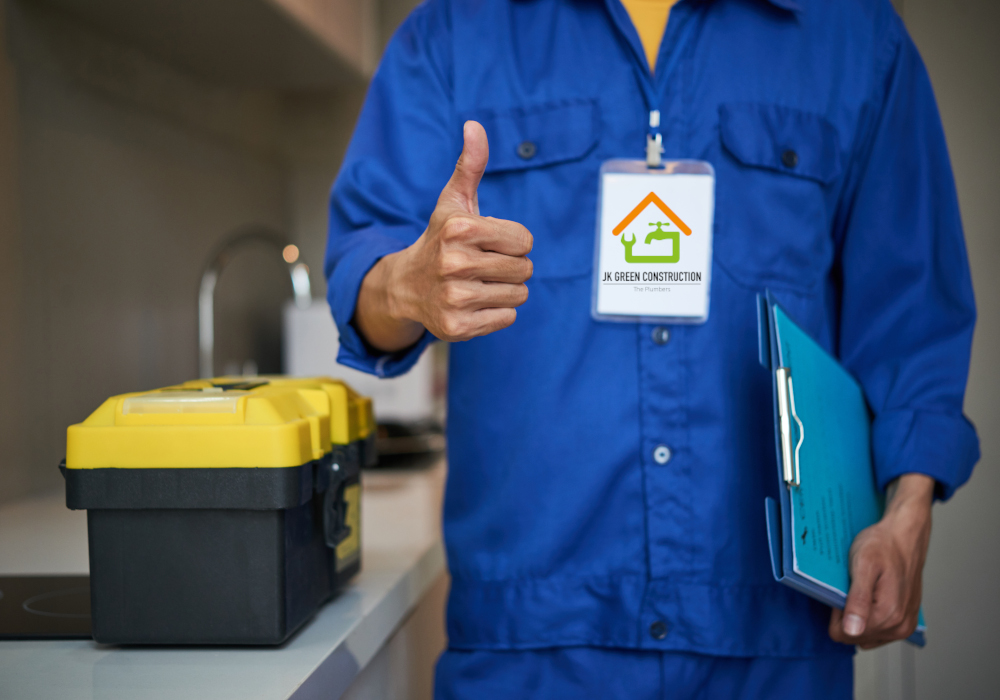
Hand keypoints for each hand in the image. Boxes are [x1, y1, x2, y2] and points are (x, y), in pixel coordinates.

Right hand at [354, 121, 532, 351]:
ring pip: (519, 295)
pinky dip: (496, 312)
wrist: (406, 286)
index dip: (513, 242)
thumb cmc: (441, 238)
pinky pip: (507, 318)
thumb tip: (474, 125)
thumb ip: (470, 165)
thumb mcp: (453, 201)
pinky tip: (473, 302)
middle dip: (510, 266)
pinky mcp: (457, 327)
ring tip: (478, 283)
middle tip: (483, 265)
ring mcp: (454, 298)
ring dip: (506, 289)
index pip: (525, 241)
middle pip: (524, 269)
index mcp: (459, 229)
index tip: (488, 243)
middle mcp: (454, 264)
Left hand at [829, 473, 934, 647]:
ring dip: (858, 616)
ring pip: (864, 636)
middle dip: (847, 615)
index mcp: (888, 614)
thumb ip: (858, 600)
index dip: (837, 612)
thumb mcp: (863, 565)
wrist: (905, 536)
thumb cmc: (883, 545)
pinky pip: (877, 632)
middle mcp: (899, 626)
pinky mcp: (906, 622)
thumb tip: (852, 630)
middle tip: (853, 587)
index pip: (843, 634)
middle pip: (854, 637)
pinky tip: (872, 596)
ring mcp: (904, 627)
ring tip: (863, 589)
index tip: (843, 591)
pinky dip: (869, 617)